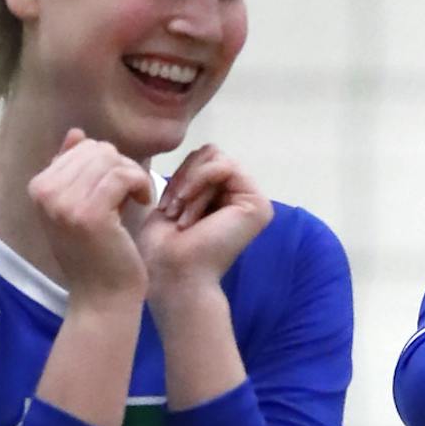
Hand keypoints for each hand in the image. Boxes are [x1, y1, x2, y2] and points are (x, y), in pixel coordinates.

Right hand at [29, 129, 151, 304]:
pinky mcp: (88, 213)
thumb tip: (76, 133)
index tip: (117, 189)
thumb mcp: (78, 206)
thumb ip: (74, 170)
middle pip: (97, 150)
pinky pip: (123, 175)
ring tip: (137, 198)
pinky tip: (144, 202)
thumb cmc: (96, 253)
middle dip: (122, 167)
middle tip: (131, 193)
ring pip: (111, 160)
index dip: (108, 163)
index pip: (82, 147)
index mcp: (38, 187)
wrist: (101, 297)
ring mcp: (63, 203)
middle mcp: (44, 192)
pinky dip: (140, 184)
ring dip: (133, 176)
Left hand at [137, 144, 273, 301]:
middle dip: (185, 177)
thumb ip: (194, 174)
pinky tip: (189, 210)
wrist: (173, 273)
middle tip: (173, 210)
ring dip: (190, 184)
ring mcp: (254, 201)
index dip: (181, 174)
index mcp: (227, 198)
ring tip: (180, 214)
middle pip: (212, 154)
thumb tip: (203, 151)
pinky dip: (198, 182)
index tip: (167, 206)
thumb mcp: (177, 198)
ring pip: (216, 158)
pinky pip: (224, 167)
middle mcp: (244, 198)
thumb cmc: (166, 246)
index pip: (205, 159)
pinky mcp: (257, 204)